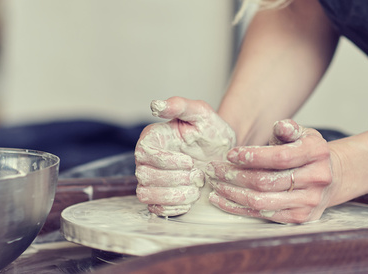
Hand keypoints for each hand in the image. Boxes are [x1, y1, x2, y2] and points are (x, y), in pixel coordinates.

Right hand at [134, 97, 235, 215]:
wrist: (223, 153)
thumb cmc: (211, 132)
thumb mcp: (201, 114)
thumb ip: (179, 106)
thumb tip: (155, 105)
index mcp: (151, 139)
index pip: (145, 154)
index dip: (167, 161)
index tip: (190, 161)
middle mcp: (146, 160)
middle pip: (145, 176)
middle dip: (175, 179)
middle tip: (198, 175)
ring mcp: (150, 180)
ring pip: (146, 195)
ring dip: (174, 195)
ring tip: (196, 189)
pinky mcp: (158, 198)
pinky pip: (154, 209)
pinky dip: (172, 208)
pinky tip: (190, 201)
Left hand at [206, 119, 339, 223]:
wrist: (331, 177)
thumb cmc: (308, 153)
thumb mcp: (303, 134)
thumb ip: (288, 128)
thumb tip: (280, 126)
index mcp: (317, 152)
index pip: (279, 157)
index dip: (252, 156)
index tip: (230, 155)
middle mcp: (317, 178)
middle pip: (266, 181)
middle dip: (235, 176)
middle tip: (215, 170)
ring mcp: (309, 201)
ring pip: (262, 201)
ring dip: (233, 194)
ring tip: (216, 185)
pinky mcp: (300, 217)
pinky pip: (264, 215)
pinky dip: (240, 208)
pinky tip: (224, 200)